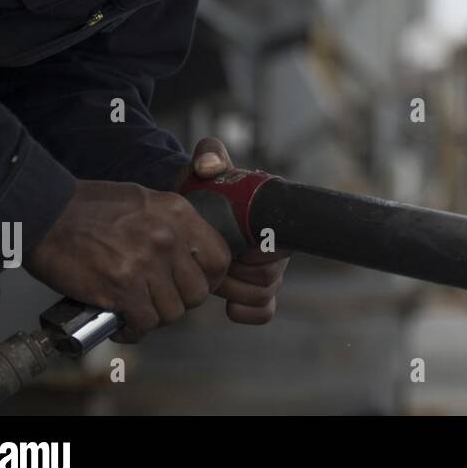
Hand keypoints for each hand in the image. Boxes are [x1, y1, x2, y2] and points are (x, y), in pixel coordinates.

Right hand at [25, 179, 231, 342]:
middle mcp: (168, 239)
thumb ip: (170, 225)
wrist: (44, 212)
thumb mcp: (144, 201)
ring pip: (172, 313)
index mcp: (179, 214)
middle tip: (158, 300)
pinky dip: (133, 331)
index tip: (192, 285)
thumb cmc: (88, 206)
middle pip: (198, 292)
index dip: (210, 279)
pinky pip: (144, 323)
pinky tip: (122, 324)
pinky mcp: (121, 287)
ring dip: (154, 318)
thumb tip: (186, 254)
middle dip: (179, 302)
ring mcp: (146, 264)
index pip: (219, 259)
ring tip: (136, 311)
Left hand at [182, 137, 288, 324]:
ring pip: (263, 295)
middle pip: (269, 278)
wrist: (187, 208)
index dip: (254, 253)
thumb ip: (208, 155)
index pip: (279, 249)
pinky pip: (263, 312)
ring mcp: (267, 272)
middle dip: (236, 274)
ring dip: (233, 291)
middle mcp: (277, 248)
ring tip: (211, 275)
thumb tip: (209, 166)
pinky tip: (225, 303)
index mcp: (273, 220)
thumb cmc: (200, 188)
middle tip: (213, 262)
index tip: (233, 245)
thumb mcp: (202, 167)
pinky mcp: (254, 292)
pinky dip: (245, 311)